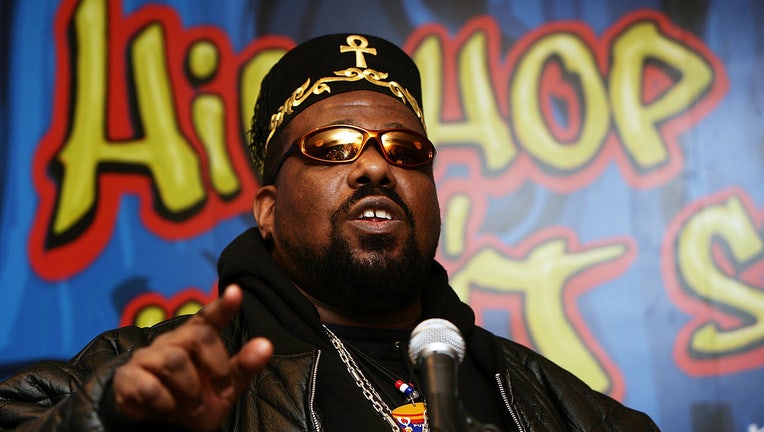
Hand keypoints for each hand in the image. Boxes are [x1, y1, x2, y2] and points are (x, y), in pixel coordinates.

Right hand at [112, 284, 272, 430]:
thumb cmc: (195, 400)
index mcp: (196, 338)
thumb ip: (245, 366)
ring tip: (194, 407)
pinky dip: (165, 404)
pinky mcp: (127, 378)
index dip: (222, 305)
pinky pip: (149, 386)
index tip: (235, 292)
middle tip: (220, 392)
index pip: (208, 317)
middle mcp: (172, 341)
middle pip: (198, 337)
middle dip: (216, 367)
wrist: (156, 426)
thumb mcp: (225, 388)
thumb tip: (267, 344)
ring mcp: (147, 357)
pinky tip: (168, 409)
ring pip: (174, 361)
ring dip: (191, 390)